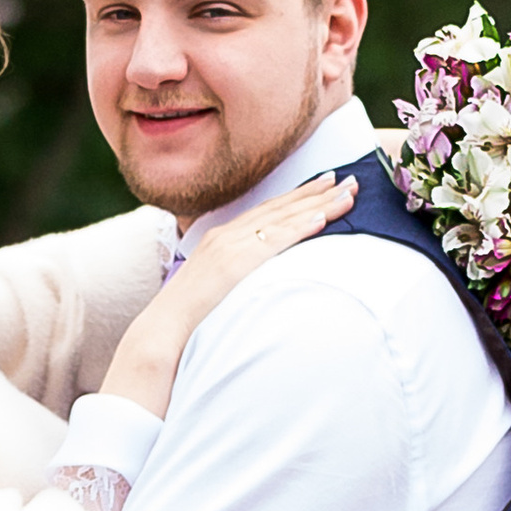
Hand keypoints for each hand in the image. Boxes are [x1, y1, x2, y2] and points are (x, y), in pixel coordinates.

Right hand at [99, 170, 357, 418]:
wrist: (162, 332)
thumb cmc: (188, 318)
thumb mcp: (212, 286)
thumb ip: (234, 275)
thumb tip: (255, 279)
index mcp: (220, 238)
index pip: (266, 211)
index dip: (296, 196)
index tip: (323, 184)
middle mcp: (226, 235)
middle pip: (279, 208)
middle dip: (315, 192)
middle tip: (348, 178)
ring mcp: (230, 247)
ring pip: (283, 219)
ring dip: (318, 205)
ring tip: (348, 193)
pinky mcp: (236, 264)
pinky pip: (275, 241)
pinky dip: (300, 227)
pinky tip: (322, 217)